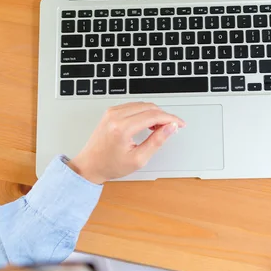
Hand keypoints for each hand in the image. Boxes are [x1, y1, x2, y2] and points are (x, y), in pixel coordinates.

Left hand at [69, 103, 185, 183]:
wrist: (90, 165)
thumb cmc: (110, 165)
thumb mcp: (138, 159)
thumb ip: (157, 141)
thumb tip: (170, 127)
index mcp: (122, 128)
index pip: (153, 115)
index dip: (171, 118)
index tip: (180, 124)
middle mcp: (115, 116)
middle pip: (149, 107)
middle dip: (164, 116)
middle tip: (170, 128)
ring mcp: (112, 112)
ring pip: (142, 105)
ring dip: (154, 114)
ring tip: (159, 129)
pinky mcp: (111, 111)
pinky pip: (133, 106)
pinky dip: (144, 112)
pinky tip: (148, 124)